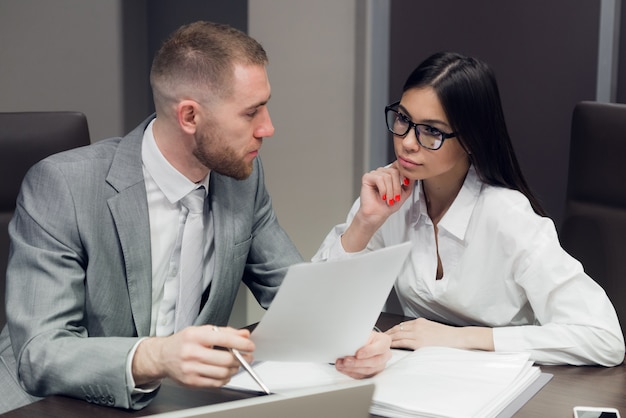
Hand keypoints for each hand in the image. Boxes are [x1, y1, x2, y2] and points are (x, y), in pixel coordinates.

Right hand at [132, 325, 254, 386]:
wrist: (163, 356)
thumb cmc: (184, 342)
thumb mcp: (202, 331)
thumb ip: (225, 332)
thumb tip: (244, 335)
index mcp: (195, 336)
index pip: (224, 339)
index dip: (241, 344)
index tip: (250, 346)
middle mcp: (191, 353)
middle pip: (225, 359)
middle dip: (241, 359)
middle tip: (246, 356)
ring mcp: (191, 369)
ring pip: (223, 373)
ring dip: (235, 369)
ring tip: (235, 364)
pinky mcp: (191, 382)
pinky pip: (216, 383)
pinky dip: (225, 378)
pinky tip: (225, 372)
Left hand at [334, 331, 391, 378]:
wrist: (368, 342)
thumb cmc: (366, 337)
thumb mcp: (364, 333)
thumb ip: (360, 338)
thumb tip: (348, 343)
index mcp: (384, 342)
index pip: (380, 347)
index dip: (369, 352)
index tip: (358, 354)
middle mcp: (385, 355)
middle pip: (374, 362)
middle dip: (358, 363)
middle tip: (346, 361)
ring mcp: (380, 366)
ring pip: (368, 371)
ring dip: (352, 369)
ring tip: (341, 364)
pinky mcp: (372, 373)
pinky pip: (362, 376)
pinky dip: (351, 372)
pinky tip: (343, 368)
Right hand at [359, 161, 413, 221]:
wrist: (377, 215)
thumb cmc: (388, 206)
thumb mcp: (404, 193)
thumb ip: (409, 184)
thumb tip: (412, 175)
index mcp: (390, 174)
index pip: (398, 165)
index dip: (403, 173)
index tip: (405, 184)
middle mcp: (382, 172)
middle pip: (394, 171)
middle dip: (397, 187)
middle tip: (396, 198)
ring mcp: (374, 174)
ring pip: (387, 176)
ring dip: (390, 191)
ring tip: (389, 200)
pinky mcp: (367, 177)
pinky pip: (379, 179)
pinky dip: (383, 189)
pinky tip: (382, 196)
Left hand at [386, 318, 493, 350]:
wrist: (458, 338)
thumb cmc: (447, 336)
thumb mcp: (432, 329)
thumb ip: (421, 330)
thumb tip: (411, 336)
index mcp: (419, 322)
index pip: (401, 325)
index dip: (391, 330)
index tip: (385, 333)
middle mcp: (417, 325)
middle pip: (396, 329)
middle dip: (386, 333)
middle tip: (378, 338)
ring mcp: (418, 333)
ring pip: (397, 335)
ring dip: (388, 339)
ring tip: (380, 343)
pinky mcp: (419, 342)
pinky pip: (403, 342)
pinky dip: (394, 344)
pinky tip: (389, 347)